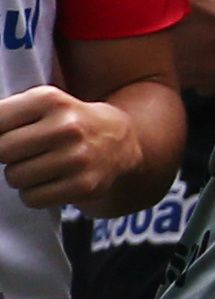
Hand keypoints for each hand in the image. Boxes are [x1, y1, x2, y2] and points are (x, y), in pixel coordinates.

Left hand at [0, 86, 142, 210]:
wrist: (119, 143)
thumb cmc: (65, 123)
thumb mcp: (40, 105)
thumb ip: (4, 116)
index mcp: (50, 99)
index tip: (5, 137)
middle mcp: (67, 127)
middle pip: (2, 151)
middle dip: (5, 155)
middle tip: (21, 152)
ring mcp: (78, 158)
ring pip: (15, 177)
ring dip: (19, 175)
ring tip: (38, 166)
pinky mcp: (85, 186)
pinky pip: (32, 198)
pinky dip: (33, 194)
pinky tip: (49, 182)